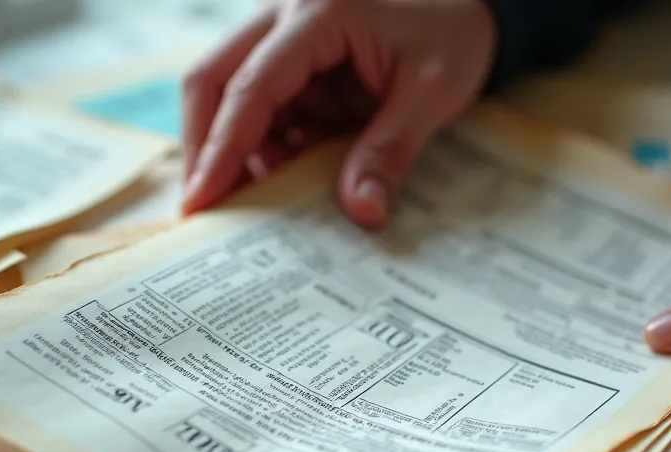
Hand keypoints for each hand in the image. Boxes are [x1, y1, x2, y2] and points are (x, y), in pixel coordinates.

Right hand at [180, 0, 495, 227]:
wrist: (469, 10)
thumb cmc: (453, 37)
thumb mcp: (432, 93)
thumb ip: (391, 151)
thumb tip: (362, 212)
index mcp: (319, 14)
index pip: (252, 86)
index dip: (222, 147)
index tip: (201, 199)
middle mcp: (285, 15)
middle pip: (212, 80)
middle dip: (204, 148)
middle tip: (204, 210)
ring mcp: (282, 34)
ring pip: (227, 94)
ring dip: (238, 150)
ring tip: (258, 202)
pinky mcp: (290, 59)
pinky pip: (260, 105)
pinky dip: (266, 144)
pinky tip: (288, 175)